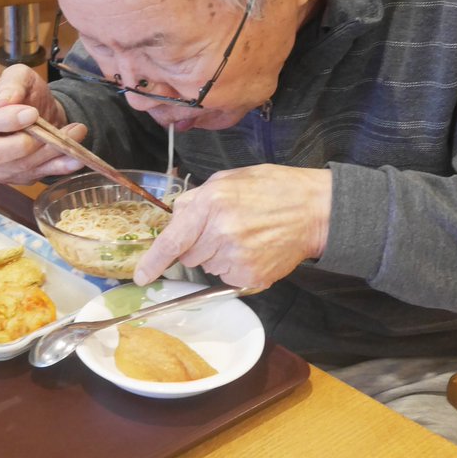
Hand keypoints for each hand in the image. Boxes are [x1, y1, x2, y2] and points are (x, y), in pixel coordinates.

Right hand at [0, 64, 89, 184]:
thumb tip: (5, 100)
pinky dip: (60, 167)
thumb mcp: (19, 76)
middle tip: (49, 129)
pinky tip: (76, 157)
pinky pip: (38, 175)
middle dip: (25, 144)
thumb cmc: (24, 93)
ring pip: (18, 167)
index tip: (32, 113)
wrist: (41, 112)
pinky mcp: (16, 176)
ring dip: (49, 152)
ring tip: (76, 133)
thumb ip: (12, 83)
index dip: (4, 120)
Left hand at [133, 164, 331, 288]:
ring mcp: (236, 257)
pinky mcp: (250, 276)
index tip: (142, 276)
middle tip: (224, 227)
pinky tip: (253, 249)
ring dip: (217, 255)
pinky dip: (234, 266)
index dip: (153, 261)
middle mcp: (220, 233)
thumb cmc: (273, 189)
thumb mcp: (229, 179)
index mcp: (211, 203)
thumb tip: (175, 217)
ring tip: (244, 235)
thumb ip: (197, 198)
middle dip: (197, 244)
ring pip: (207, 267)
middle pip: (187, 255)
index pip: (172, 240)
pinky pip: (227, 277)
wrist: (314, 210)